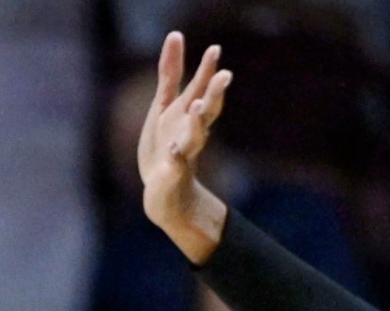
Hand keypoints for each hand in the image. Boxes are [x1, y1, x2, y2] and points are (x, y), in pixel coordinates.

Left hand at [139, 33, 231, 260]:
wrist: (165, 196)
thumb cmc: (166, 146)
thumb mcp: (164, 105)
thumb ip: (170, 73)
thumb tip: (176, 34)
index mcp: (189, 114)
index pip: (202, 89)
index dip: (207, 70)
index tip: (214, 49)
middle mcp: (191, 132)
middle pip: (206, 111)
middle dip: (214, 94)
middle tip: (225, 77)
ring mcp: (184, 154)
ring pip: (195, 137)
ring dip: (198, 123)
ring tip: (198, 107)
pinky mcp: (172, 175)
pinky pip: (176, 166)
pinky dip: (176, 158)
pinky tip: (174, 150)